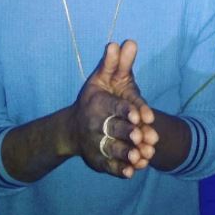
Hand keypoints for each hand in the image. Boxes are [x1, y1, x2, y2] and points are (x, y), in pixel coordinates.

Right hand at [71, 40, 158, 177]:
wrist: (73, 128)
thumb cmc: (95, 98)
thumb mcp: (104, 77)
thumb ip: (116, 63)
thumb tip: (127, 41)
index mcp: (99, 103)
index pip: (114, 107)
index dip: (127, 111)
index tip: (141, 115)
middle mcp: (97, 124)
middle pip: (114, 129)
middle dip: (128, 133)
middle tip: (141, 136)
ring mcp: (97, 143)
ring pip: (113, 149)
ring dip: (126, 153)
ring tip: (140, 157)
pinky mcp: (99, 159)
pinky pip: (109, 166)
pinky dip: (120, 170)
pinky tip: (132, 173)